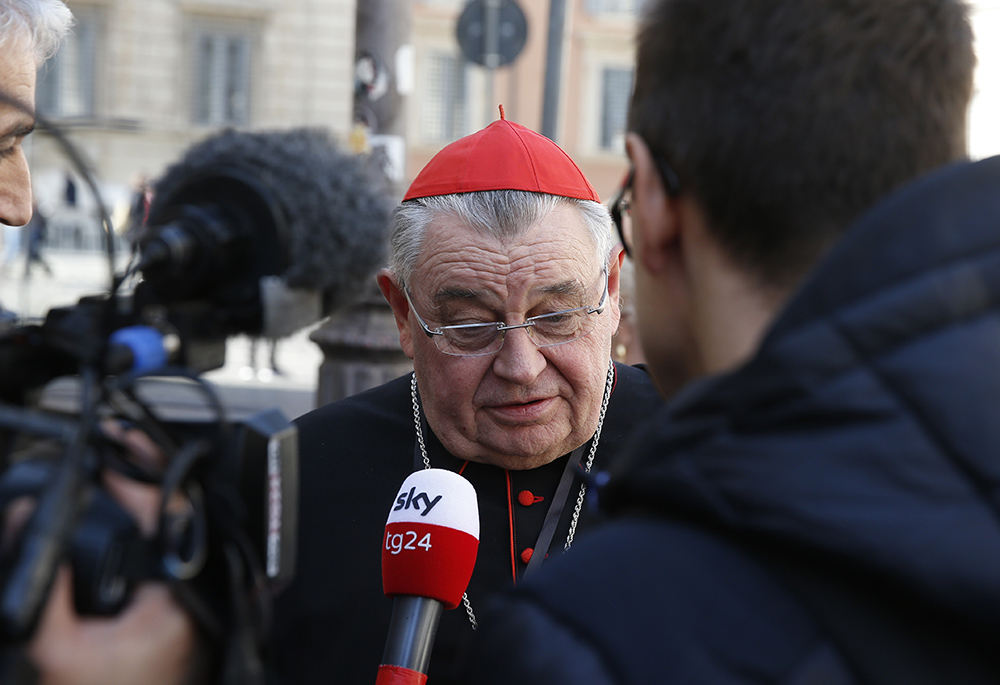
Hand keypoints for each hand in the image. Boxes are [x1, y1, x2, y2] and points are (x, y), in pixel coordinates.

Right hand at [22, 422, 204, 684]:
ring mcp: (192, 597)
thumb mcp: (56, 652)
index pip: (171, 517)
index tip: (109, 458)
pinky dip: (152, 519)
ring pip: (179, 528)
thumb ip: (45, 592)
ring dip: (152, 492)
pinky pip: (171, 548)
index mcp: (177, 599)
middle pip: (180, 513)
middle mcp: (195, 593)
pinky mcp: (181, 602)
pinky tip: (130, 501)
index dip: (139, 480)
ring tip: (122, 461)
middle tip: (118, 441)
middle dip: (149, 471)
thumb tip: (34, 529)